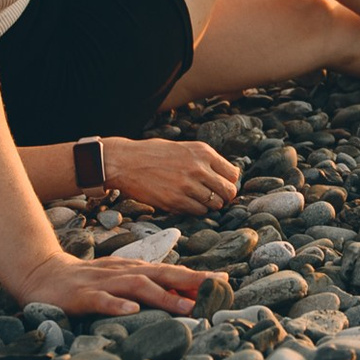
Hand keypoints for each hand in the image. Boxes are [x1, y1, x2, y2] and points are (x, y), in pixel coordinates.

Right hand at [16, 252, 208, 317]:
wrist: (41, 275)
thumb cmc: (85, 282)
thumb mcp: (117, 281)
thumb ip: (145, 287)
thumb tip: (181, 297)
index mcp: (131, 270)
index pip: (168, 271)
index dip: (195, 275)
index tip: (224, 281)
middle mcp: (120, 273)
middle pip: (160, 273)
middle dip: (189, 280)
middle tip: (216, 288)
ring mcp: (101, 283)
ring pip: (136, 286)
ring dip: (163, 296)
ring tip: (186, 306)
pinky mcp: (81, 296)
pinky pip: (101, 300)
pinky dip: (117, 305)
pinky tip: (132, 312)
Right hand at [100, 137, 240, 214]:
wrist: (126, 162)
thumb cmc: (153, 154)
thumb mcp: (183, 148)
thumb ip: (204, 160)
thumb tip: (225, 176)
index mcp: (203, 152)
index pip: (233, 174)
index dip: (229, 182)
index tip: (221, 185)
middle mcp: (199, 168)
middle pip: (228, 191)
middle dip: (224, 196)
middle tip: (215, 198)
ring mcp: (188, 186)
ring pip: (215, 204)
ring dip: (209, 205)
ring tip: (197, 200)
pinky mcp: (175, 201)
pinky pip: (198, 211)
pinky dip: (196, 210)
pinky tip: (186, 203)